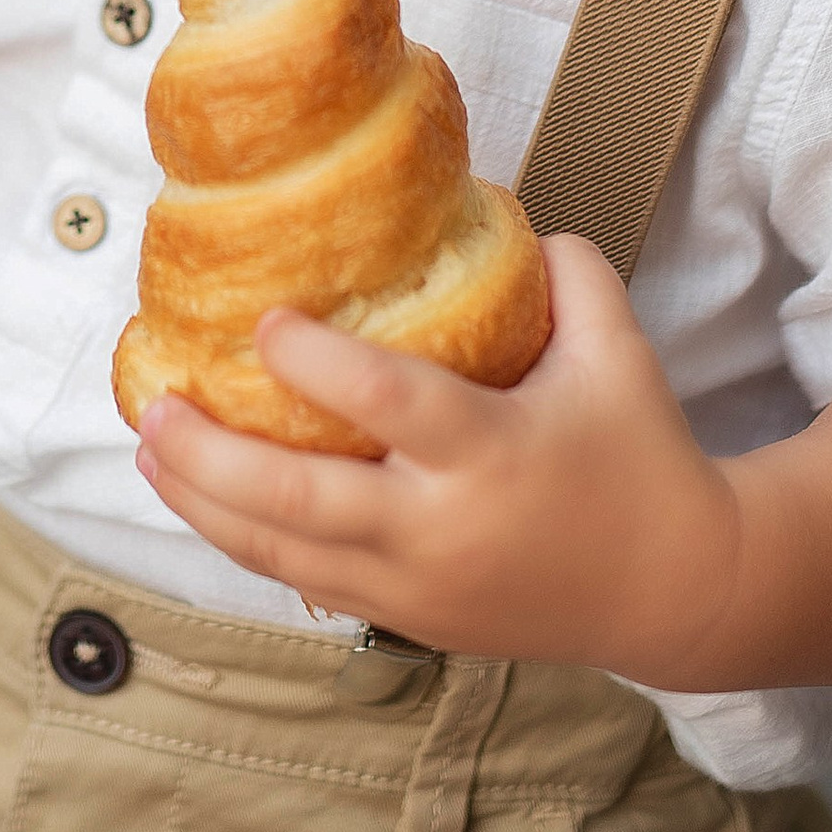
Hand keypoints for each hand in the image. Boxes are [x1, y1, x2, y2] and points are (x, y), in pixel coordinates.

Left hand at [133, 236, 741, 672]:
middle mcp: (442, 529)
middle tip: (156, 403)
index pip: (388, 405)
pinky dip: (252, 542)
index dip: (316, 365)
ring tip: (151, 448)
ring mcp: (420, 587)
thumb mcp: (616, 345)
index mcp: (492, 452)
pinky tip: (210, 501)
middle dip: (213, 458)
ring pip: (285, 555)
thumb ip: (562, 269)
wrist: (680, 590)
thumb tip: (495, 210)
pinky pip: (311, 583)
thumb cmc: (642, 453)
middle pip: (300, 502)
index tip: (262, 321)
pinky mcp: (414, 621)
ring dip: (208, 504)